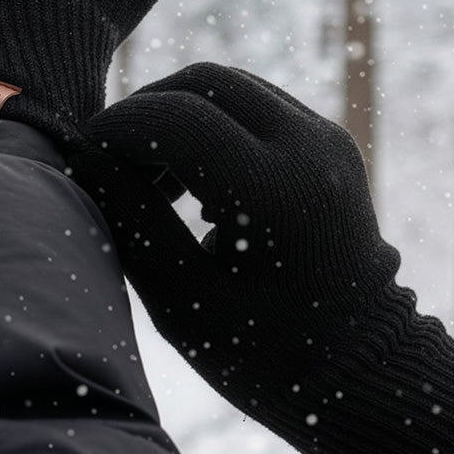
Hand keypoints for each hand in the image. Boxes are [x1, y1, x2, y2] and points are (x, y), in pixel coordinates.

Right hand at [74, 63, 453, 453]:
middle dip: (144, 111)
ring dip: (177, 115)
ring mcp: (327, 139)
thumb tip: (84, 157)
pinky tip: (191, 183)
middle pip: (201, 81)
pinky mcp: (330, 142)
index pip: (172, 117)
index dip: (115, 129)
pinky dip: (210, 124)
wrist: (369, 372)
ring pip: (229, 85)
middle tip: (112, 162)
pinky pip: (255, 104)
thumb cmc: (269, 358)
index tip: (84, 158)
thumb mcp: (184, 301)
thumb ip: (131, 219)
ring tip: (150, 180)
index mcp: (277, 193)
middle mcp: (311, 148)